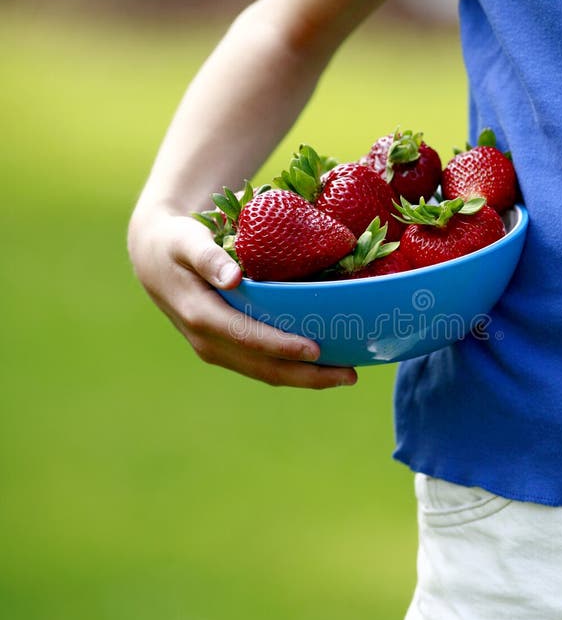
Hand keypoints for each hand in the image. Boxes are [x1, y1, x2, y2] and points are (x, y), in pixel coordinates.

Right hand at [128, 209, 357, 388]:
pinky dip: (293, 369)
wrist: (154, 258)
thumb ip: (207, 256)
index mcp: (200, 316)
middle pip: (263, 367)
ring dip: (306, 378)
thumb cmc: (176, 243)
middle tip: (349, 375)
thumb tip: (232, 278)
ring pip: (266, 373)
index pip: (246, 337)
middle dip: (307, 375)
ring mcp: (217, 350)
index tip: (315, 350)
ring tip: (346, 375)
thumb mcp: (186, 241)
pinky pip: (263, 365)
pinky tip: (323, 365)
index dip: (281, 346)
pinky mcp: (227, 349)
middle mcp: (208, 341)